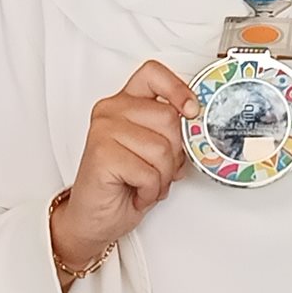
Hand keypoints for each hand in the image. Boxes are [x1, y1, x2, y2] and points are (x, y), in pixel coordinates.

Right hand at [50, 61, 200, 267]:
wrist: (94, 218)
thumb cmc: (125, 184)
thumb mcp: (155, 150)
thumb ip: (171, 131)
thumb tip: (197, 123)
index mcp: (125, 101)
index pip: (154, 74)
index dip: (178, 89)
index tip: (192, 111)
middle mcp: (111, 110)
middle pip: (169, 118)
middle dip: (174, 153)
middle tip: (159, 170)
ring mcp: (103, 130)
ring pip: (162, 149)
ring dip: (162, 177)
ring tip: (145, 183)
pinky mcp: (102, 154)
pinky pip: (149, 172)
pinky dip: (150, 191)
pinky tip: (135, 192)